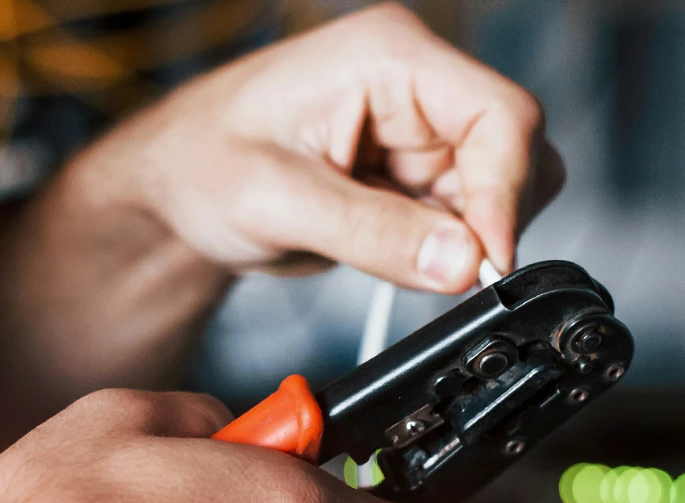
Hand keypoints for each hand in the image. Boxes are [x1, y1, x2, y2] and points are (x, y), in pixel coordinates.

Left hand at [79, 2, 563, 292]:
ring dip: (459, 237)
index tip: (486, 260)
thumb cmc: (198, 165)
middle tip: (431, 266)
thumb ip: (375, 233)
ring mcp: (417, 125)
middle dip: (484, 219)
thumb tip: (463, 262)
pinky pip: (463, 216)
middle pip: (513, 152)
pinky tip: (382, 247)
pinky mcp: (413, 170)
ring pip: (496, 191)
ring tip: (379, 248)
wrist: (171, 190)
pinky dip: (439, 247)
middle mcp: (415, 81)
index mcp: (389, 55)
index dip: (506, 193)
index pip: (500, 114)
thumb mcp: (276, 201)